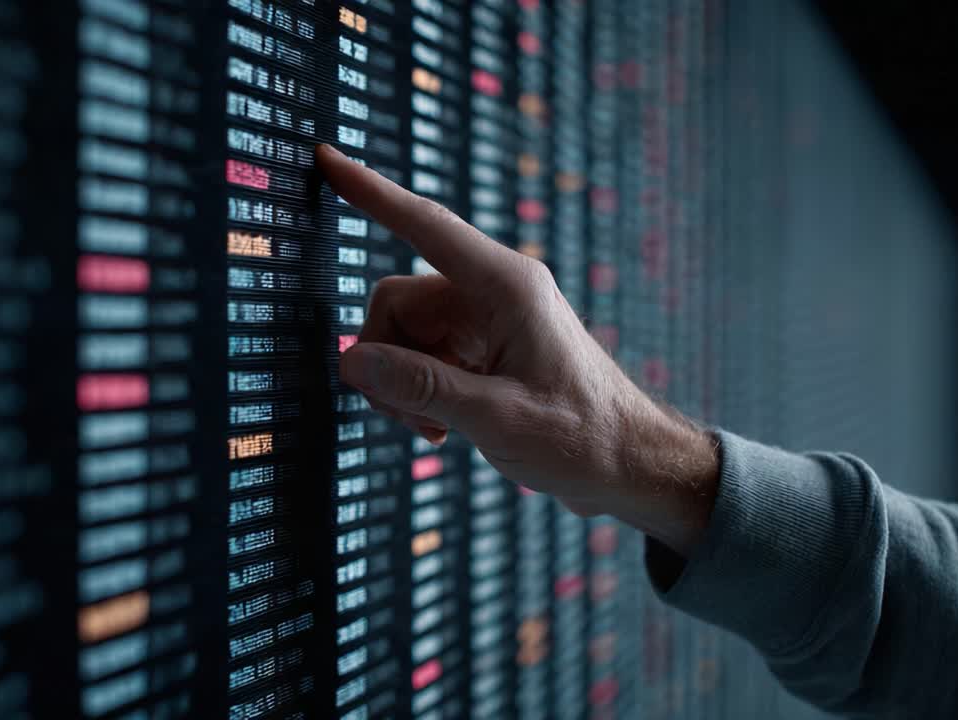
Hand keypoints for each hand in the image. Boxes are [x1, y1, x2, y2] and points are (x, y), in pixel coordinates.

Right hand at [317, 144, 719, 556]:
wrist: (631, 464)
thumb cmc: (582, 437)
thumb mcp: (496, 418)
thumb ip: (420, 387)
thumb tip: (351, 362)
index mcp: (507, 287)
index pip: (425, 225)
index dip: (370, 192)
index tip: (327, 158)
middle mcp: (494, 292)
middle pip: (398, 302)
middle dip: (385, 358)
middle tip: (404, 415)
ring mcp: (488, 319)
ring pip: (405, 333)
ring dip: (402, 383)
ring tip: (432, 429)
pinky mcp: (484, 347)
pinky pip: (424, 354)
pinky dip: (419, 389)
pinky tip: (441, 428)